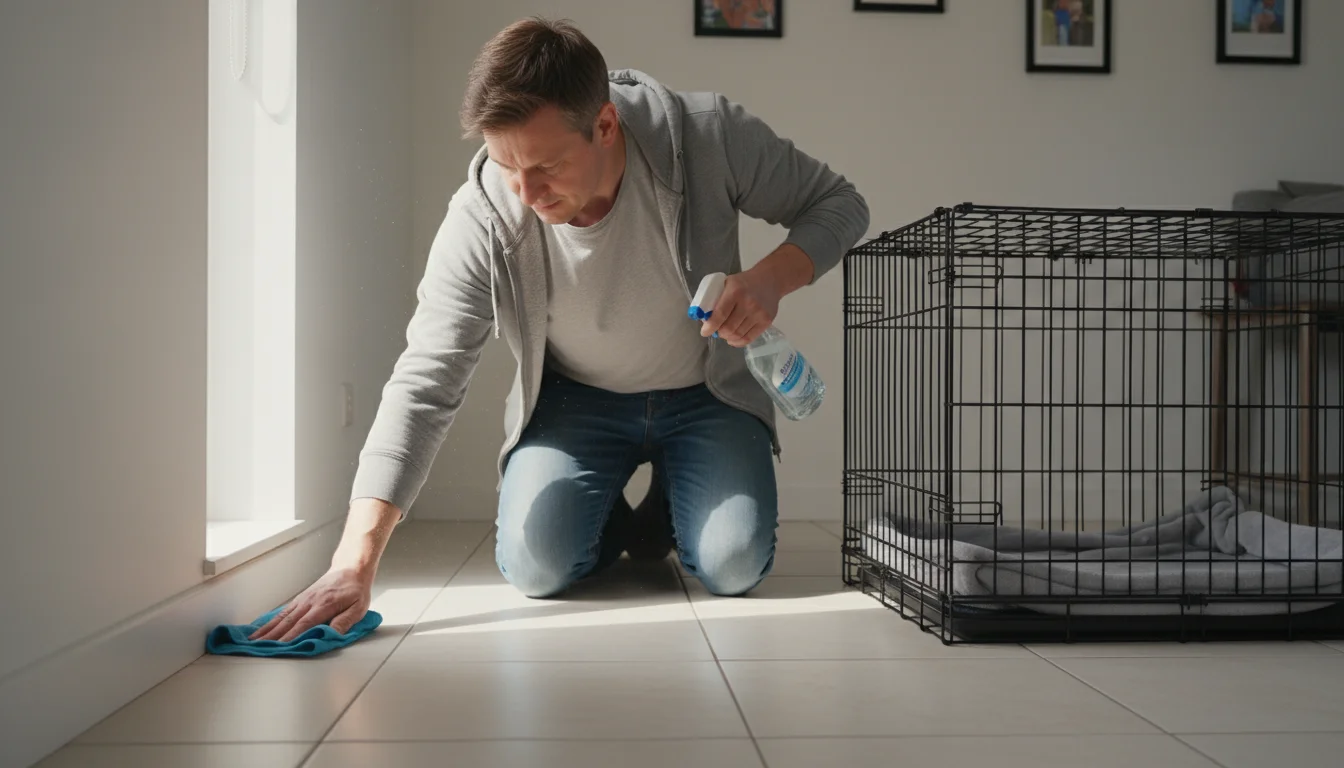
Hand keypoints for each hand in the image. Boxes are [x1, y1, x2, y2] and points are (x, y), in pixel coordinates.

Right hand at [249, 566, 372, 641]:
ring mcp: (303, 599)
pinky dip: (271, 621)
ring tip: (252, 641)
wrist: (351, 568)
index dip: (290, 637)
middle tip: (257, 648)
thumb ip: (344, 622)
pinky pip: (283, 611)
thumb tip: (331, 635)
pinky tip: (262, 628)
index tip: (278, 648)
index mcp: (324, 605)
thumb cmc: (355, 589)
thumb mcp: (358, 607)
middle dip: (272, 637)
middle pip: (288, 622)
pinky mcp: (301, 599)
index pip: (304, 624)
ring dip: (267, 629)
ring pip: (282, 617)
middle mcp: (309, 602)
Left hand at [699, 269, 780, 347]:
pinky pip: (749, 338)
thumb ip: (717, 299)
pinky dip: (738, 342)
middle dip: (719, 332)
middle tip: (716, 330)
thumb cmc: (744, 282)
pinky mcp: (766, 321)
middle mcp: (748, 303)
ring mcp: (759, 314)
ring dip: (728, 337)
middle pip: (729, 328)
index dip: (710, 326)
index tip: (705, 332)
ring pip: (738, 335)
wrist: (770, 280)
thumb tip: (705, 319)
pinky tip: (733, 338)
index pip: (720, 314)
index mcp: (735, 292)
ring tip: (725, 333)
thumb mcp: (728, 283)